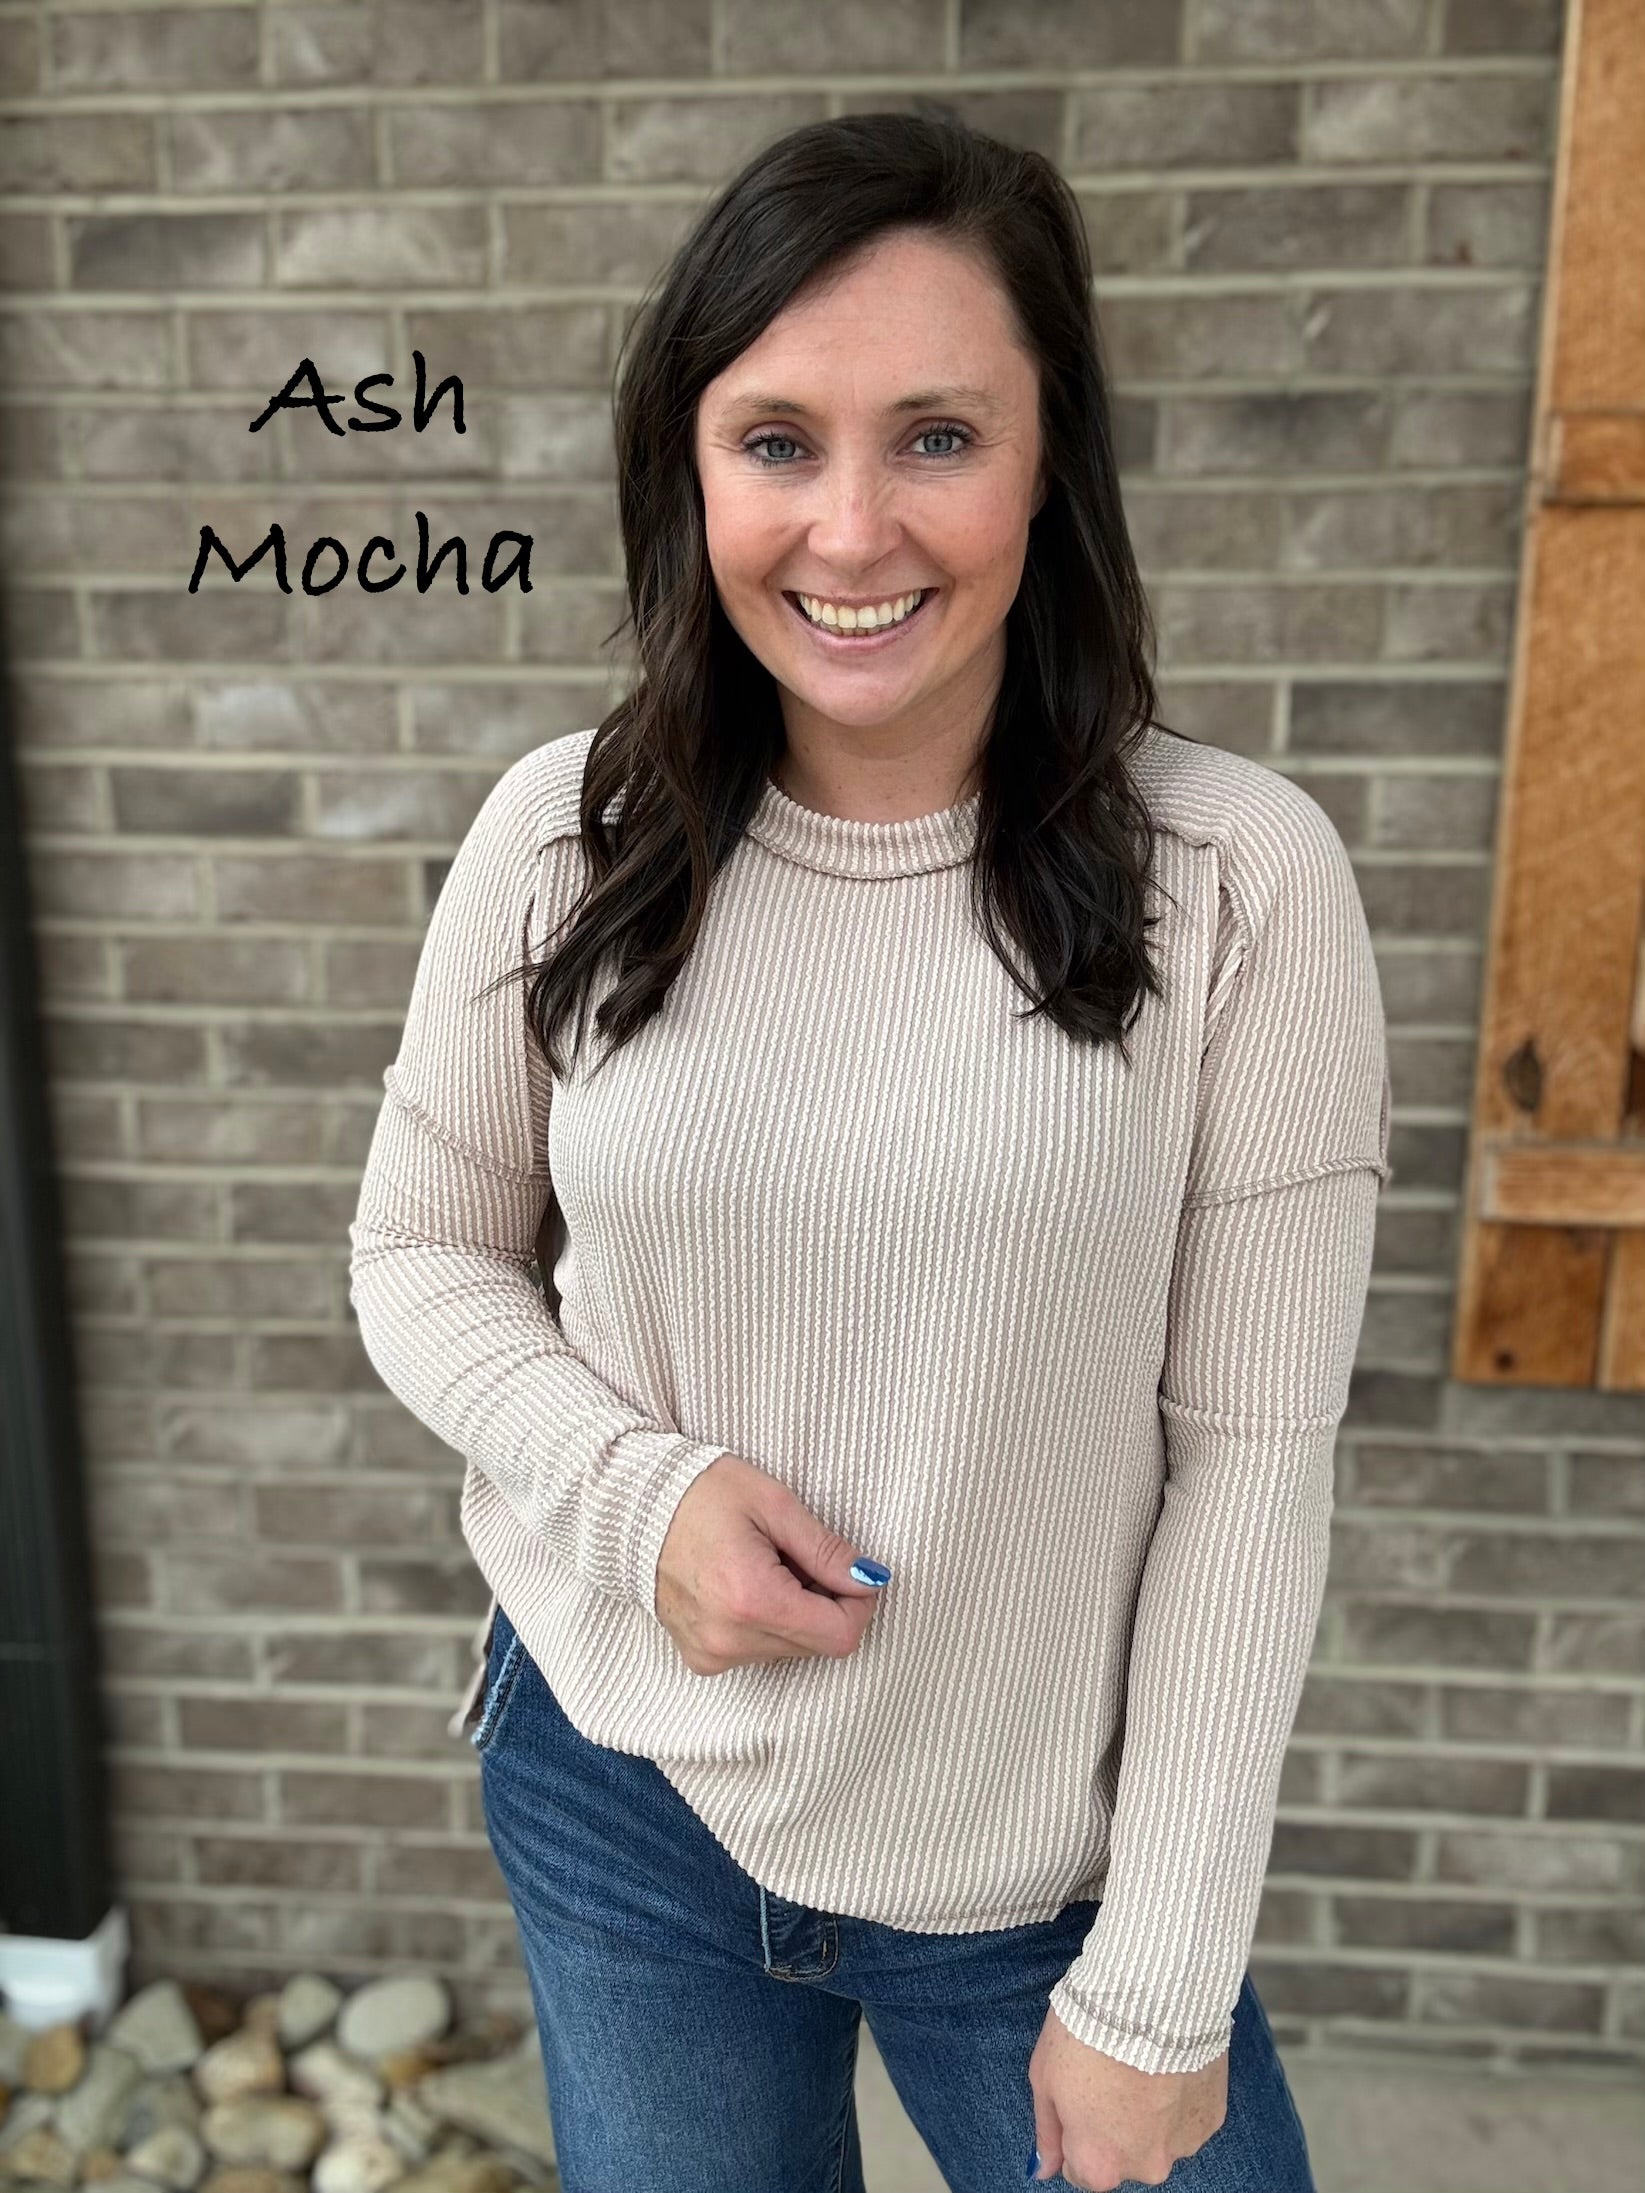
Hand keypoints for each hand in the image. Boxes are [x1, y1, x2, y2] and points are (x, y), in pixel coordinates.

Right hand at [654, 1453, 889, 1674]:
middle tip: (799, 1557)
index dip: (858, 1603)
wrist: (632, 1507)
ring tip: (766, 1566)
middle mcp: (731, 1640)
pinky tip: (744, 1585)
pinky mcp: (701, 1659)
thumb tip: (870, 1580)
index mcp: (753, 1599)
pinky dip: (767, 1623)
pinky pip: (759, 1651)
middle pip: (817, 1645)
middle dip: (826, 1603)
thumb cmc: (703, 1493)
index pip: (840, 1635)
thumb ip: (826, 1550)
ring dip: (796, 1612)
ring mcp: (713, 1655)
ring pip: (791, 1650)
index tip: (849, 1569)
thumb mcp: (775, 1505)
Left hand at [1028, 2004, 1227, 2189]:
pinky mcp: (1212, 2117)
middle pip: (1123, 2157)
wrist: (1148, 1995)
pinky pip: (1188, 2116)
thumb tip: (1045, 2169)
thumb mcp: (1045, 2079)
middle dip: (1115, 2128)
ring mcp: (1184, 2145)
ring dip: (1151, 2114)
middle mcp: (1145, 2168)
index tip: (1078, 2098)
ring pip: (1159, 2137)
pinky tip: (1167, 2062)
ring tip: (1140, 2064)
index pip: (1081, 2170)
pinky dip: (1178, 2097)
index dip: (1076, 2133)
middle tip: (1110, 2076)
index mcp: (1100, 2165)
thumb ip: (1048, 2132)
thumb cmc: (1087, 2034)